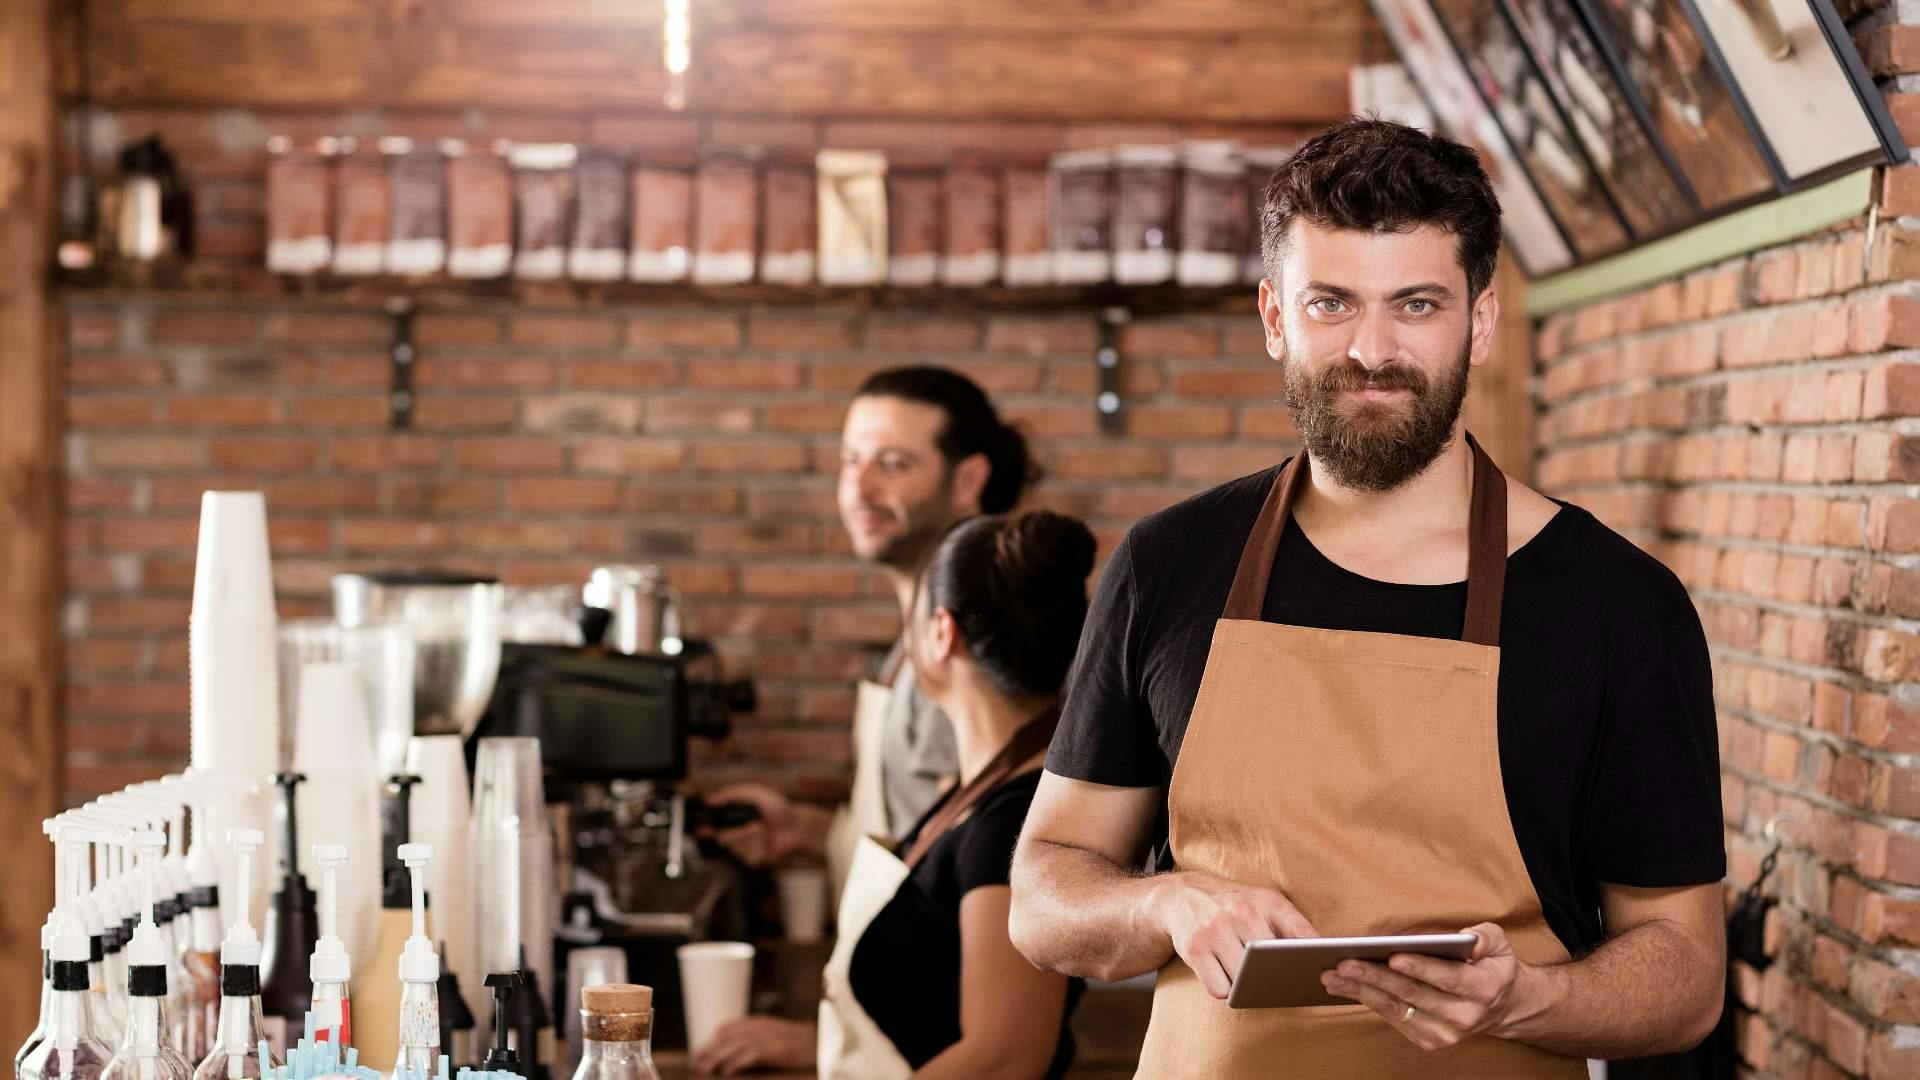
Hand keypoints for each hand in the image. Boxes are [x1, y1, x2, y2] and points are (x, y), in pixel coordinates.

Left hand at [689, 1016, 816, 1075]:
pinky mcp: (778, 1049)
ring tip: (704, 1069)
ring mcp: (770, 1036)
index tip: (698, 1054)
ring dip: (717, 1057)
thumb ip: (756, 1041)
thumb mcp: (776, 1037)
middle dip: (708, 1050)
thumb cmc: (801, 1044)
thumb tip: (732, 1056)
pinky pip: (752, 1054)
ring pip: (735, 1044)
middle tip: (695, 1064)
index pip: (727, 1028)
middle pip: (727, 1036)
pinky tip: (726, 1072)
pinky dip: (737, 1062)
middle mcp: (762, 1026)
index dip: (711, 1041)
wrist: (827, 1041)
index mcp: (759, 1022)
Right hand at [700, 782, 810, 866]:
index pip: (715, 826)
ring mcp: (748, 848)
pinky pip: (747, 859)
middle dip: (729, 834)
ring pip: (734, 850)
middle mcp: (741, 834)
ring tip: (760, 829)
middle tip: (743, 827)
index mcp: (738, 819)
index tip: (701, 829)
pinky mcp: (756, 860)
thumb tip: (709, 799)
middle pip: (722, 840)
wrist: (797, 827)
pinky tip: (766, 842)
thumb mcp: (754, 793)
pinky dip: (755, 849)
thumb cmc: (778, 808)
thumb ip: (731, 794)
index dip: (706, 829)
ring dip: (746, 839)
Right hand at [1152, 870, 1317, 999]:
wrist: (1181, 896)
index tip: (1321, 970)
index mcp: (1266, 902)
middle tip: (1277, 981)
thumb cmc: (1233, 905)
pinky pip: (1220, 989)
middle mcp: (1241, 913)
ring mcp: (1216, 932)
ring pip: (1245, 980)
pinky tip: (1224, 975)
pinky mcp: (1195, 950)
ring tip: (1246, 975)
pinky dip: (1225, 989)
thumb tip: (1320, 958)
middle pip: (1272, 965)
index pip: (1300, 932)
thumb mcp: (1264, 902)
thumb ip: (1292, 925)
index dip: (1313, 955)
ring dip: (1247, 985)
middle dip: (1276, 977)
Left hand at [1320, 922, 1540, 1050]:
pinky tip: (1345, 987)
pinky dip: (1367, 1001)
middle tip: (1344, 963)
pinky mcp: (1428, 1040)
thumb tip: (1465, 937)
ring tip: (1332, 975)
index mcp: (1482, 989)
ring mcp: (1444, 1033)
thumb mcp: (1499, 945)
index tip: (1393, 955)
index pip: (1447, 978)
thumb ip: (1484, 936)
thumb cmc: (1492, 967)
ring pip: (1396, 1009)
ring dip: (1361, 991)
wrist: (1501, 1007)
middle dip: (1375, 976)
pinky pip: (1392, 1018)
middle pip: (1412, 994)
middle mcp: (1463, 1016)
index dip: (1420, 967)